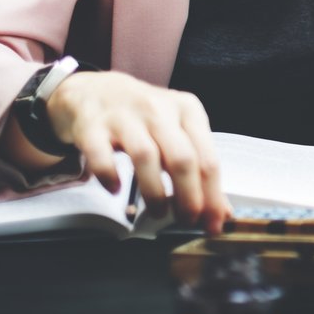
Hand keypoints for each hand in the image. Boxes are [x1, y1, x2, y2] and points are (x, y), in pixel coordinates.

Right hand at [46, 70, 229, 231]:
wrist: (95, 91)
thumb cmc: (144, 117)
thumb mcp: (177, 131)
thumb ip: (198, 167)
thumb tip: (221, 211)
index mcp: (187, 110)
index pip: (207, 158)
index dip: (212, 195)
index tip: (212, 223)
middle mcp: (159, 110)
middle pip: (182, 158)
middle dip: (188, 196)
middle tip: (187, 220)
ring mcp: (125, 117)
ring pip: (146, 156)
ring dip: (154, 192)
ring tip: (158, 213)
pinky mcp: (93, 126)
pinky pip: (102, 154)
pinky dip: (110, 175)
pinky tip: (115, 189)